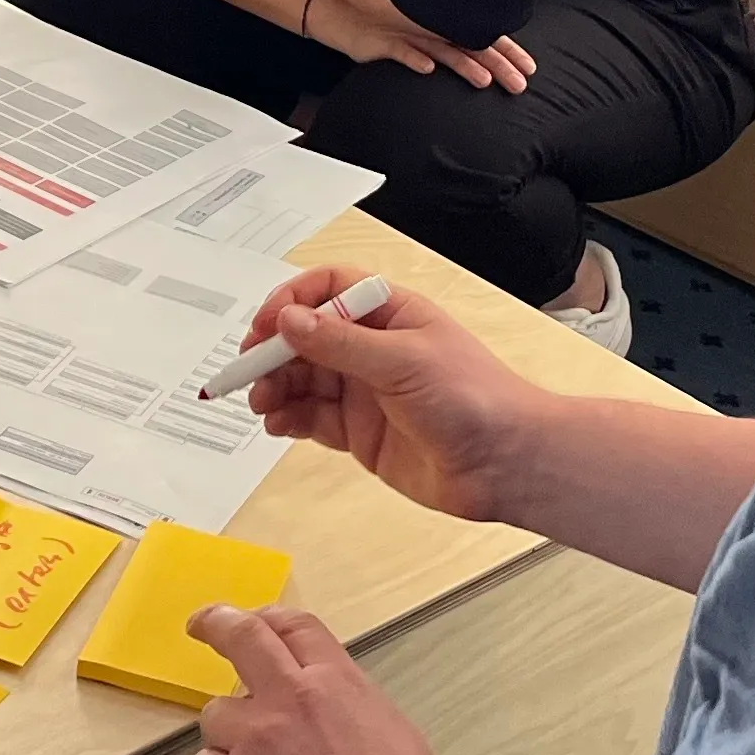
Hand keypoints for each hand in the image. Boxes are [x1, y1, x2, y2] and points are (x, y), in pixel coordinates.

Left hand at [187, 605, 476, 754]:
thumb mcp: (392, 732)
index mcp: (337, 683)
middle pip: (241, 637)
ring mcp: (255, 740)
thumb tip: (327, 706)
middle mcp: (290, 700)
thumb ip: (348, 707)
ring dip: (230, 737)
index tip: (254, 622)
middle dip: (216, 624)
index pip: (293, 627)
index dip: (269, 619)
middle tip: (204, 625)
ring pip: (215, 716)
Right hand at [234, 268, 546, 522]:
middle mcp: (373, 348)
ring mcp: (364, 390)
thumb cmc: (476, 399)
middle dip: (273, 350)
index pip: (328, 290)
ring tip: (262, 402)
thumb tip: (289, 320)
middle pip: (305, 337)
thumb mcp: (403, 361)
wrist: (505, 464)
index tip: (266, 324)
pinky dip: (287, 418)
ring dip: (275, 386)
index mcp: (390, 314)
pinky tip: (277, 422)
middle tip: (249, 370)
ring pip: (302, 379)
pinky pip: (310, 418)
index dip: (292, 301)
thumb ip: (341, 343)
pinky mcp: (359, 432)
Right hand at [306, 0, 534, 91]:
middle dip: (498, 64)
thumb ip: (439, 22)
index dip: (507, 50)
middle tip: (522, 83)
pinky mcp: (380, 42)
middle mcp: (428, 24)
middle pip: (470, 44)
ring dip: (463, 65)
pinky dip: (413, 58)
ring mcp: (405, 32)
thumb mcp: (411, 15)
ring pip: (440, 49)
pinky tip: (428, 68)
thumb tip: (469, 35)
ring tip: (484, 81)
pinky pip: (399, 50)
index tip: (530, 66)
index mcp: (440, 17)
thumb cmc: (375, 8)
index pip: (481, 33)